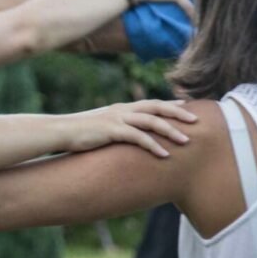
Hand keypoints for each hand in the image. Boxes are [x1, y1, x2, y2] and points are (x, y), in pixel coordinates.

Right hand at [61, 99, 199, 157]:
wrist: (60, 131)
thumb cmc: (80, 133)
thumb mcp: (102, 128)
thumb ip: (116, 129)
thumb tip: (126, 138)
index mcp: (122, 108)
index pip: (151, 102)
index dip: (170, 104)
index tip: (187, 106)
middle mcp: (123, 109)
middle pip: (157, 107)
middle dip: (178, 113)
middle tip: (196, 121)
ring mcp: (117, 119)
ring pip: (151, 121)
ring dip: (170, 131)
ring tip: (186, 141)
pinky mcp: (111, 130)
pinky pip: (138, 137)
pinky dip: (153, 146)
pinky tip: (164, 155)